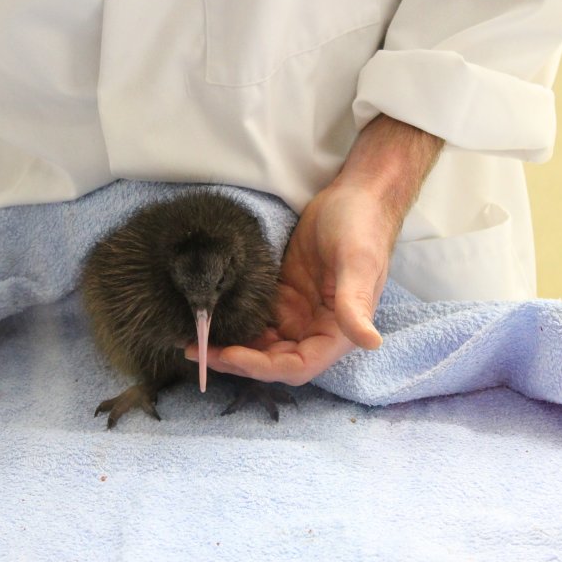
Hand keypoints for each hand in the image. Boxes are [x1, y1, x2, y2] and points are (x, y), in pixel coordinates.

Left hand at [188, 115, 443, 384]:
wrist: (355, 195)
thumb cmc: (362, 226)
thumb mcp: (358, 262)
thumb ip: (355, 303)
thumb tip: (370, 343)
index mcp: (337, 333)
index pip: (297, 366)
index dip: (262, 366)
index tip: (229, 355)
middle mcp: (315, 331)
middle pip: (272, 361)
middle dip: (235, 360)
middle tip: (195, 349)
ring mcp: (296, 315)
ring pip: (259, 344)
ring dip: (228, 346)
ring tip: (191, 339)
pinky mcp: (281, 297)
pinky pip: (254, 320)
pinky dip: (231, 323)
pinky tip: (206, 315)